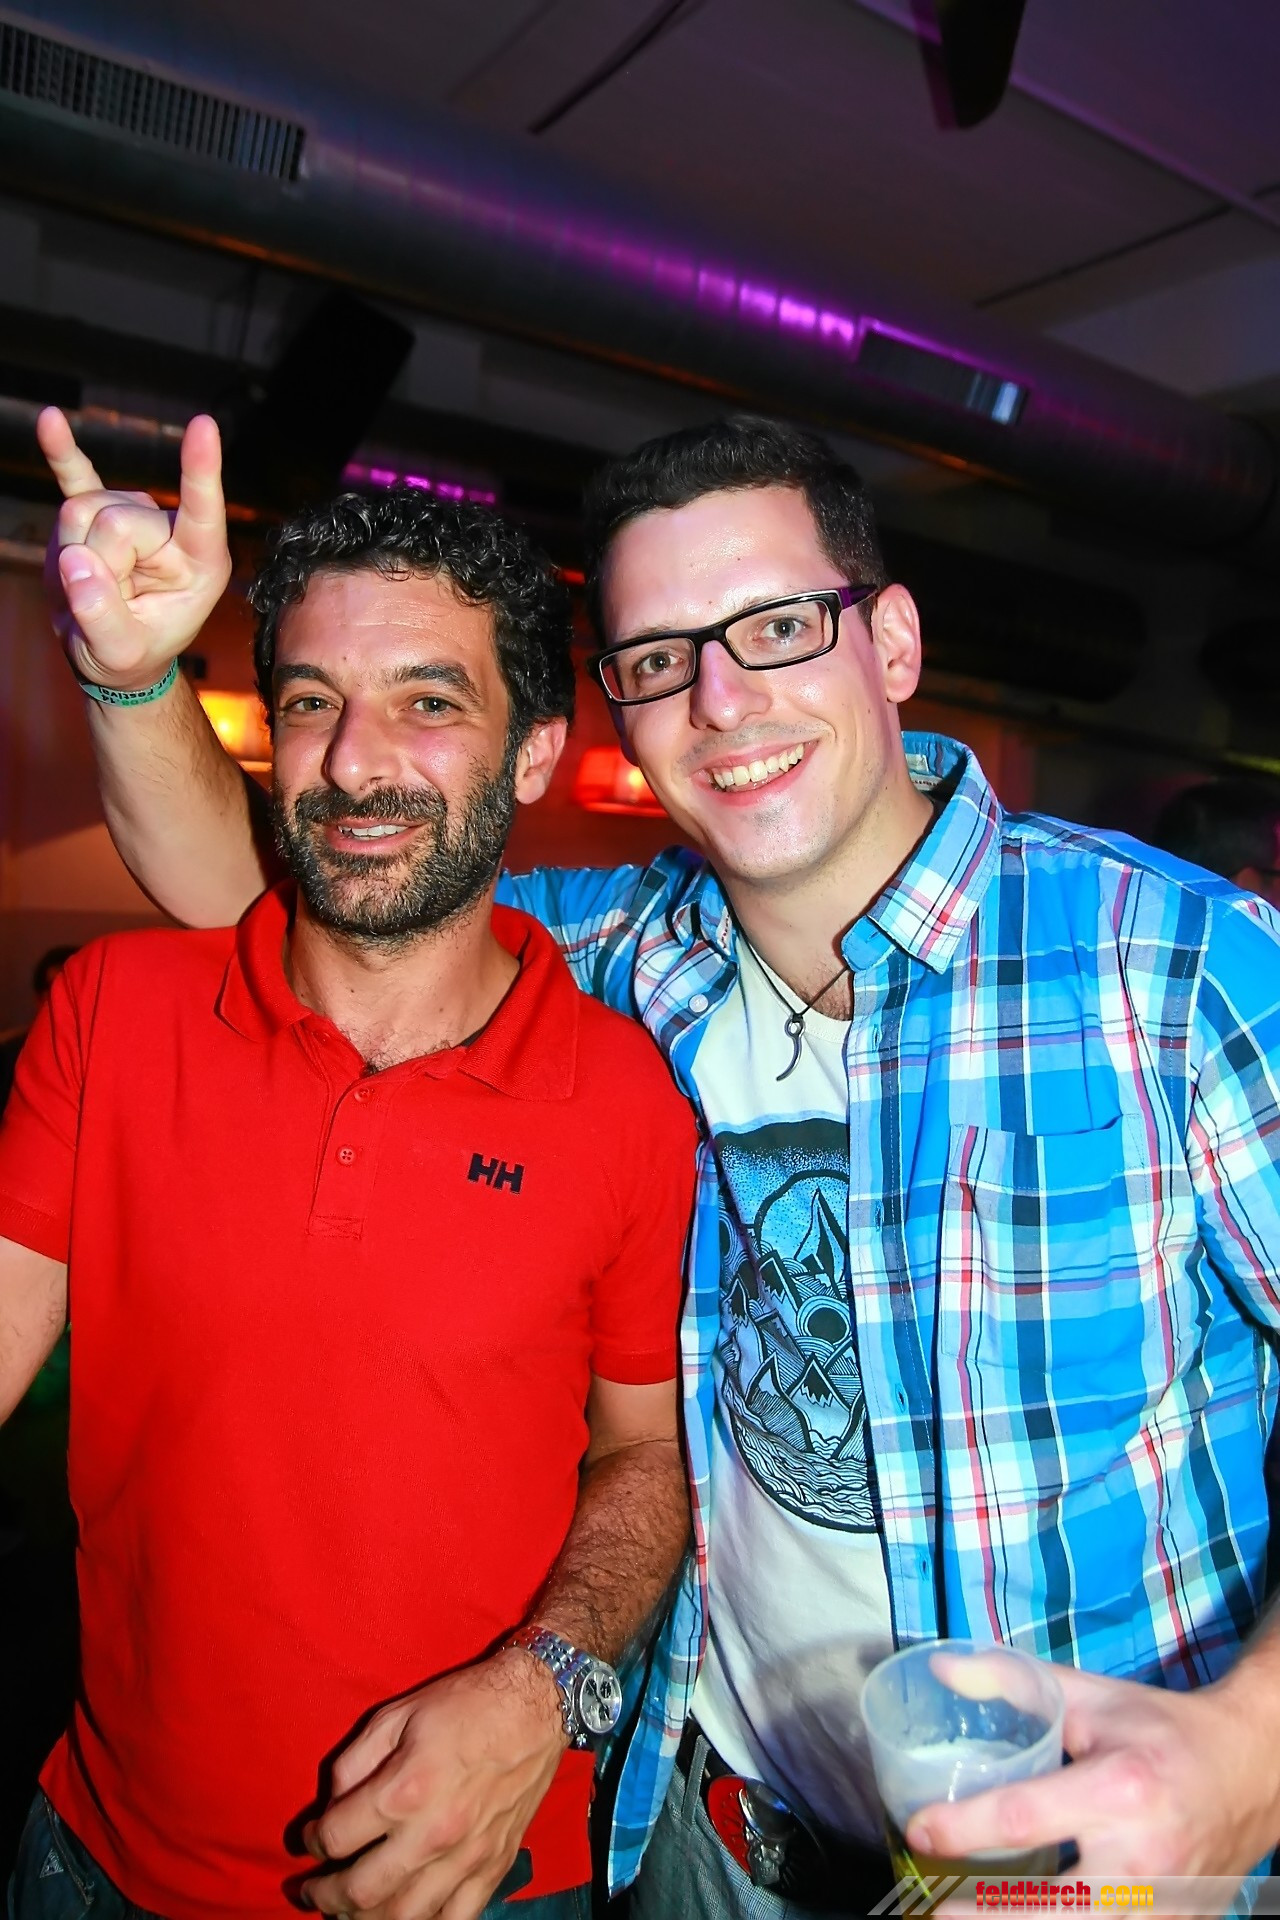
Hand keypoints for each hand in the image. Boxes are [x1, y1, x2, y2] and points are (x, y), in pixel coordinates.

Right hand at [37, 407, 230, 691]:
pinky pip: (77, 476)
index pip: (202, 511)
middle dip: (92, 564)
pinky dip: (61, 452)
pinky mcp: (100, 510)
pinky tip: (50, 422)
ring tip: (90, 585)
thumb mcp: (120, 653)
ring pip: (81, 509)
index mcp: (199, 562)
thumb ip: (101, 617)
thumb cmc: (130, 655)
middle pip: (113, 520)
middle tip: (103, 599)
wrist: (111, 652)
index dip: (200, 472)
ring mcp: (134, 514)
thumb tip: (78, 563)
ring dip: (70, 552)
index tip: (204, 425)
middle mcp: (170, 530)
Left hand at [301, 1650, 568, 1919]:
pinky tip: (404, 1917)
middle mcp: (433, 1834)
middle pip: (361, 1891)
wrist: (534, 1708)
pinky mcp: (494, 1868)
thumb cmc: (463, 1705)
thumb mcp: (397, 1715)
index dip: (311, 1842)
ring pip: (403, 1918)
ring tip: (347, 1911)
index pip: (336, 1836)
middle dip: (326, 1895)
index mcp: (404, 1789)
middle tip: (312, 1890)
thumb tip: (332, 1805)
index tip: (308, 1839)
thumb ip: (354, 1762)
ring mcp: (466, 1858)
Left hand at [906, 1660, 1279, 1879]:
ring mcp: (1160, 1904)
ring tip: (964, 1915)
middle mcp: (1140, 1857)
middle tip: (932, 1906)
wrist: (1250, 1770)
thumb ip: (1012, 1681)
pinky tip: (1024, 1917)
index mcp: (1118, 1791)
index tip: (918, 1829)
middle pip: (1047, 1908)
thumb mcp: (1090, 1697)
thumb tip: (943, 1666)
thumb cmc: (1162, 1731)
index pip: (1022, 1817)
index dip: (962, 1827)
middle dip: (983, 1913)